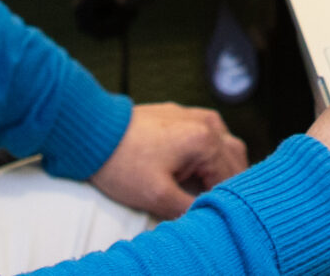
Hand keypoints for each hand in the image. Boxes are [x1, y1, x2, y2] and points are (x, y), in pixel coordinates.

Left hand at [89, 102, 248, 219]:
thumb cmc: (123, 164)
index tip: (211, 214)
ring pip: (225, 145)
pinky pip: (210, 134)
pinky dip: (211, 153)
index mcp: (206, 142)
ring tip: (206, 189)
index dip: (223, 201)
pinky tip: (196, 168)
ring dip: (222, 167)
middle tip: (212, 204)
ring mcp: (195, 115)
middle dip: (228, 183)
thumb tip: (208, 215)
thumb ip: (191, 209)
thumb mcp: (157, 197)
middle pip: (235, 160)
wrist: (93, 133)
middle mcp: (208, 123)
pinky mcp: (182, 114)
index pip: (231, 179)